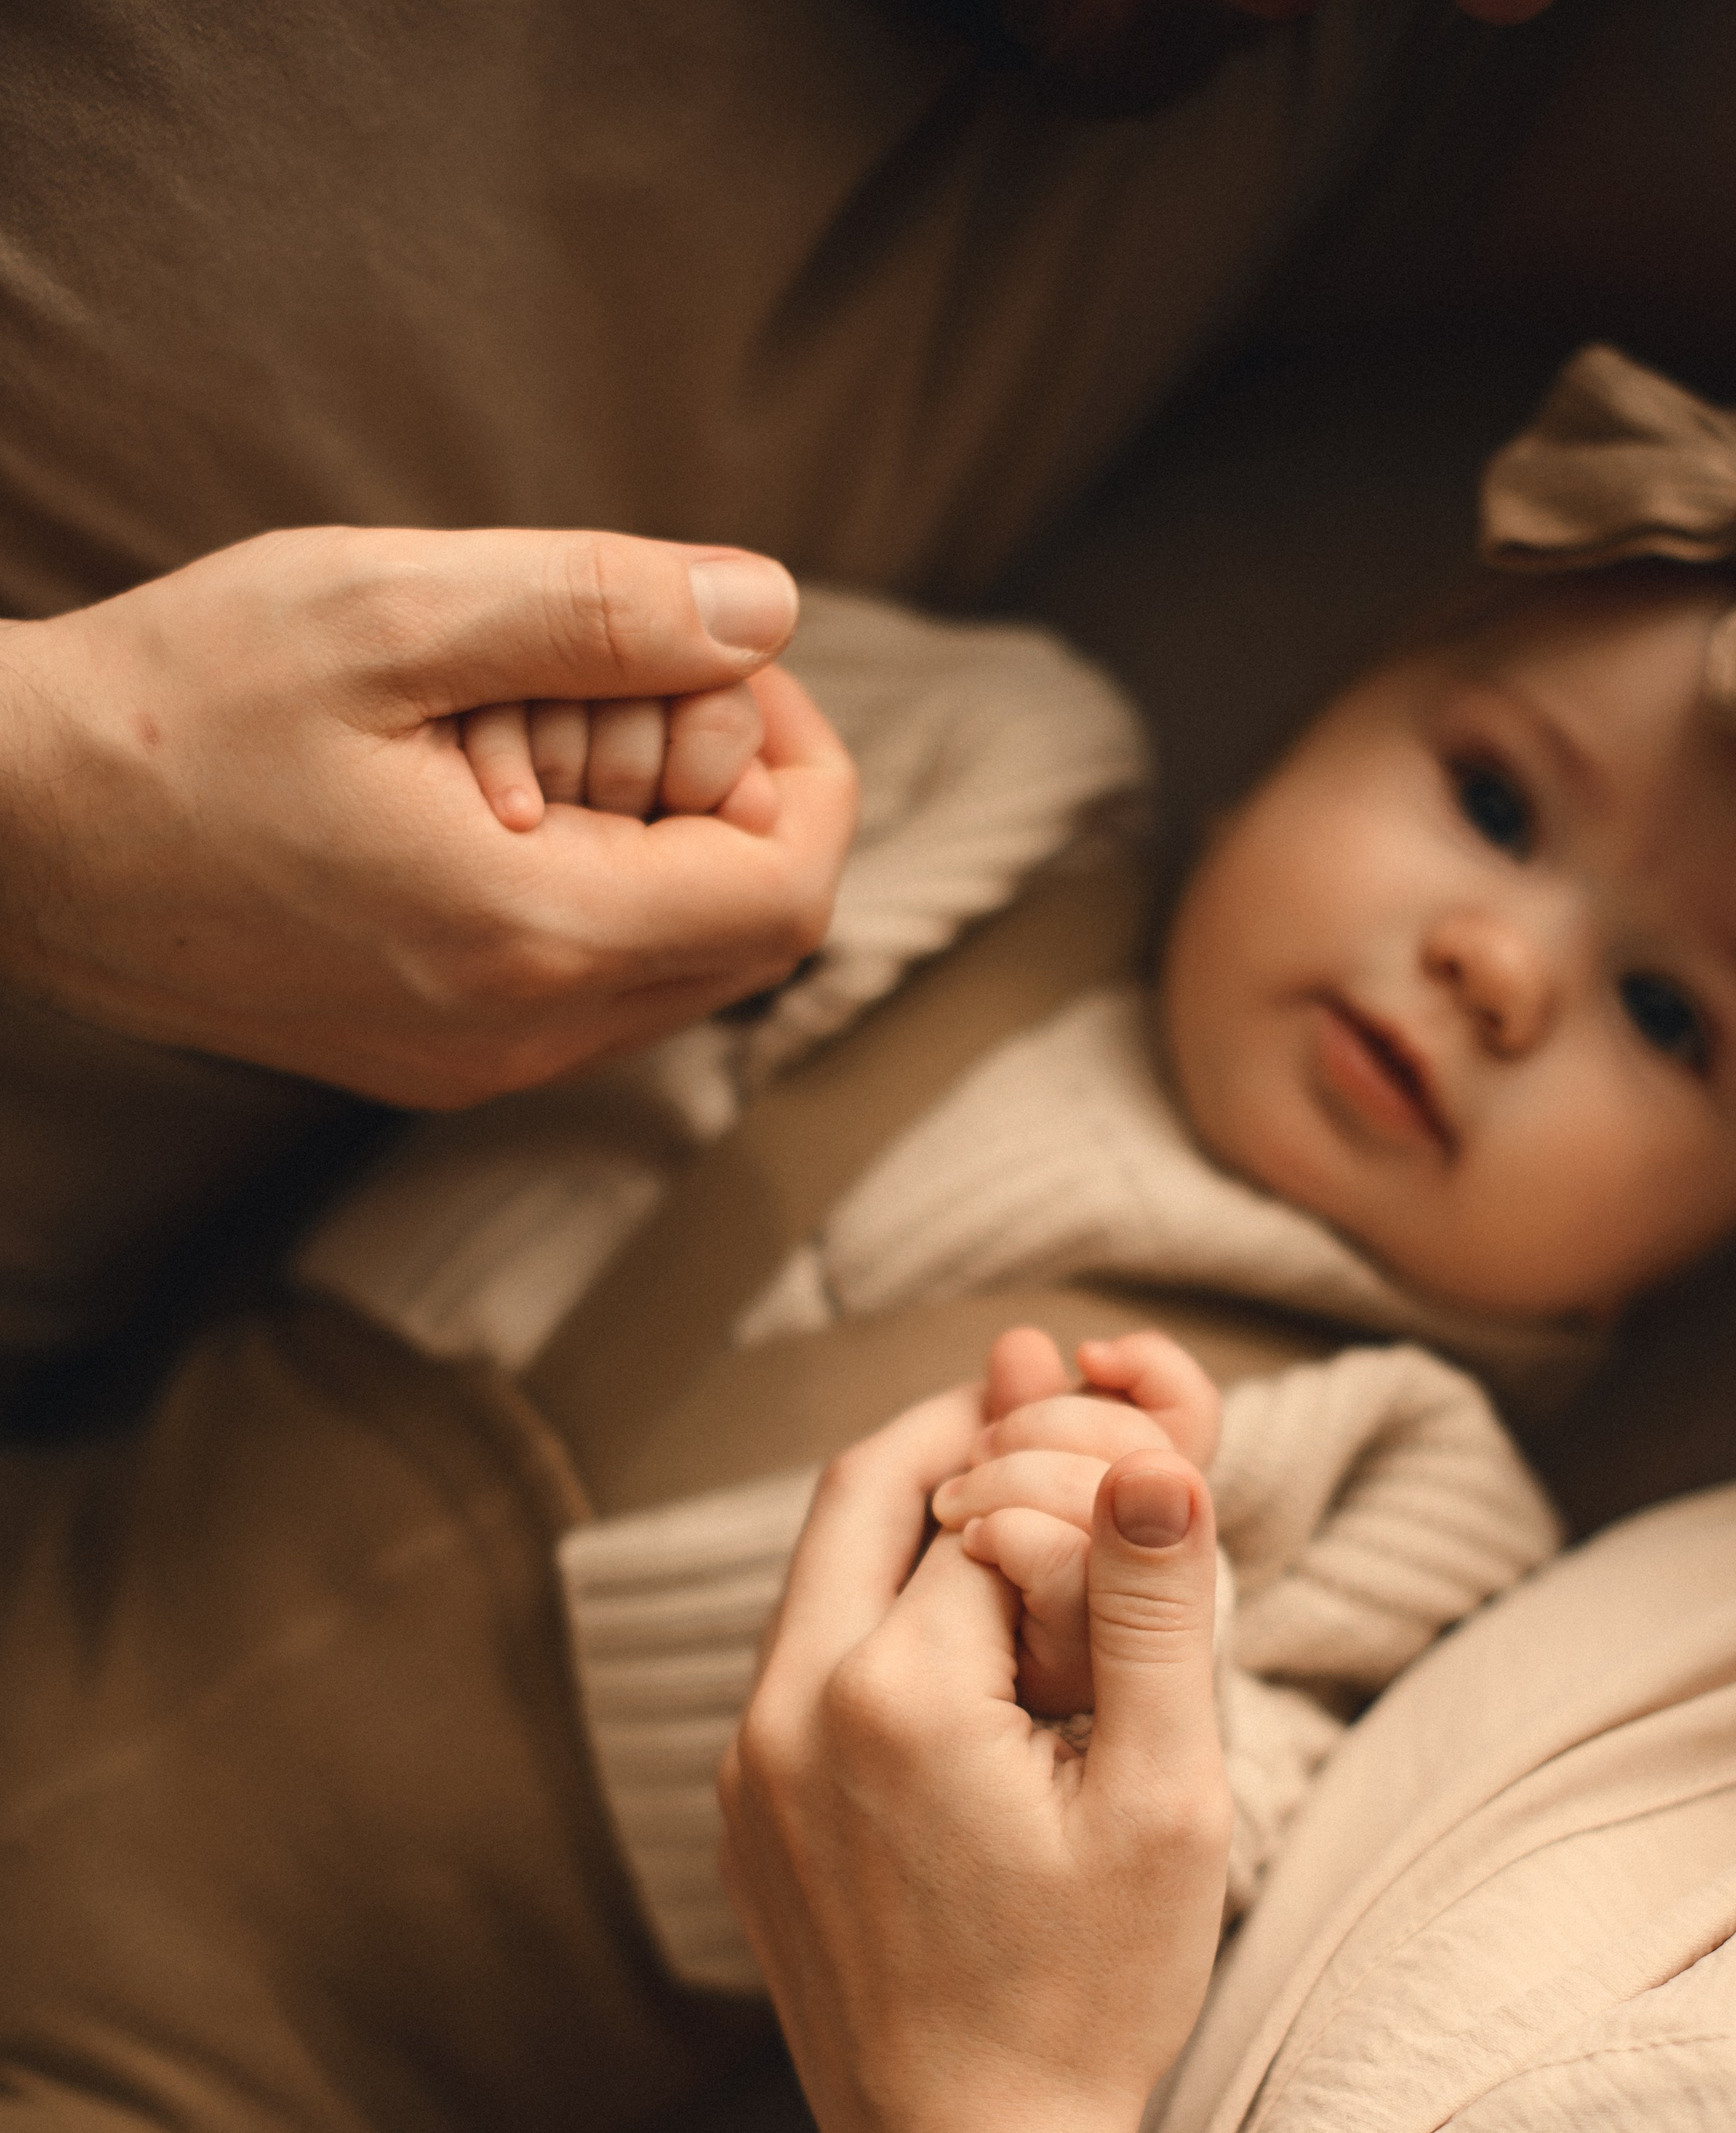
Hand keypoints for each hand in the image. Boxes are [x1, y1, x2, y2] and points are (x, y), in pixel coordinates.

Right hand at [0, 526, 857, 1105]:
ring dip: (657, 837)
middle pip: (748, 937)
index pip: (790, 891)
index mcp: (532, 938)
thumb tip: (767, 612)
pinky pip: (585, 987)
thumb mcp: (384, 612)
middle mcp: (521, 1039)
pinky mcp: (427, 1060)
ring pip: (672, 966)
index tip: (723, 662)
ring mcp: (473, 1066)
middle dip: (728, 793)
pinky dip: (589, 883)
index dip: (802, 761)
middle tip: (627, 681)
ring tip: (540, 725)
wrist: (7, 829)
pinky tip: (487, 791)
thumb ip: (595, 608)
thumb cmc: (175, 705)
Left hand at [720, 1369, 1241, 2132]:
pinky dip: (887, 1609)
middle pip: (866, 1490)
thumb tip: (1155, 1454)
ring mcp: (747, 1765)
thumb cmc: (1084, 2000)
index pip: (995, 1509)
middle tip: (1053, 1386)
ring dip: (923, 1515)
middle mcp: (783, 1710)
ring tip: (1025, 1489)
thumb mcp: (1165, 1802)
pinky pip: (808, 1657)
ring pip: (827, 1571)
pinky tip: (970, 1628)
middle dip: (970, 1429)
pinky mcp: (748, 1811)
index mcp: (889, 1695)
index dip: (1083, 1480)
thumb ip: (1158, 1612)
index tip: (1153, 1472)